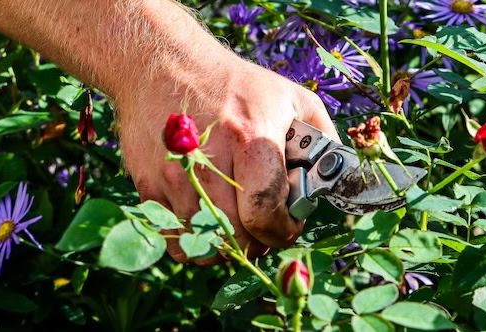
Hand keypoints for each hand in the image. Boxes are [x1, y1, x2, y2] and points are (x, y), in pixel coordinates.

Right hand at [117, 53, 339, 263]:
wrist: (163, 64)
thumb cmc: (236, 85)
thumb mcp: (292, 99)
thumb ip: (324, 139)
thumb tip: (337, 179)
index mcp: (251, 138)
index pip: (264, 213)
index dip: (282, 232)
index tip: (288, 226)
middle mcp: (209, 160)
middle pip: (234, 235)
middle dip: (257, 242)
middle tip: (264, 229)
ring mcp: (175, 174)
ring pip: (204, 242)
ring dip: (226, 244)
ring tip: (237, 223)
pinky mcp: (148, 183)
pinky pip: (174, 237)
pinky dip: (194, 240)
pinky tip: (208, 219)